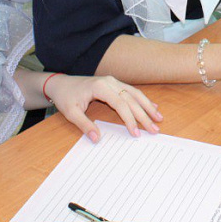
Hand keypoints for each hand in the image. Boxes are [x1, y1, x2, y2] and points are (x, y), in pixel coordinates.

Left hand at [44, 74, 162, 142]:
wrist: (61, 83)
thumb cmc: (65, 97)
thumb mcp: (70, 113)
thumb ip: (84, 125)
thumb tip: (97, 139)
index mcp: (100, 87)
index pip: (120, 104)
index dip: (130, 119)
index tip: (136, 133)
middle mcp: (110, 82)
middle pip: (131, 99)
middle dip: (144, 115)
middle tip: (154, 129)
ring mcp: (113, 81)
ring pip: (135, 94)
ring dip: (148, 106)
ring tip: (159, 118)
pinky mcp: (114, 84)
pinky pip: (132, 91)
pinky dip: (143, 100)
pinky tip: (152, 107)